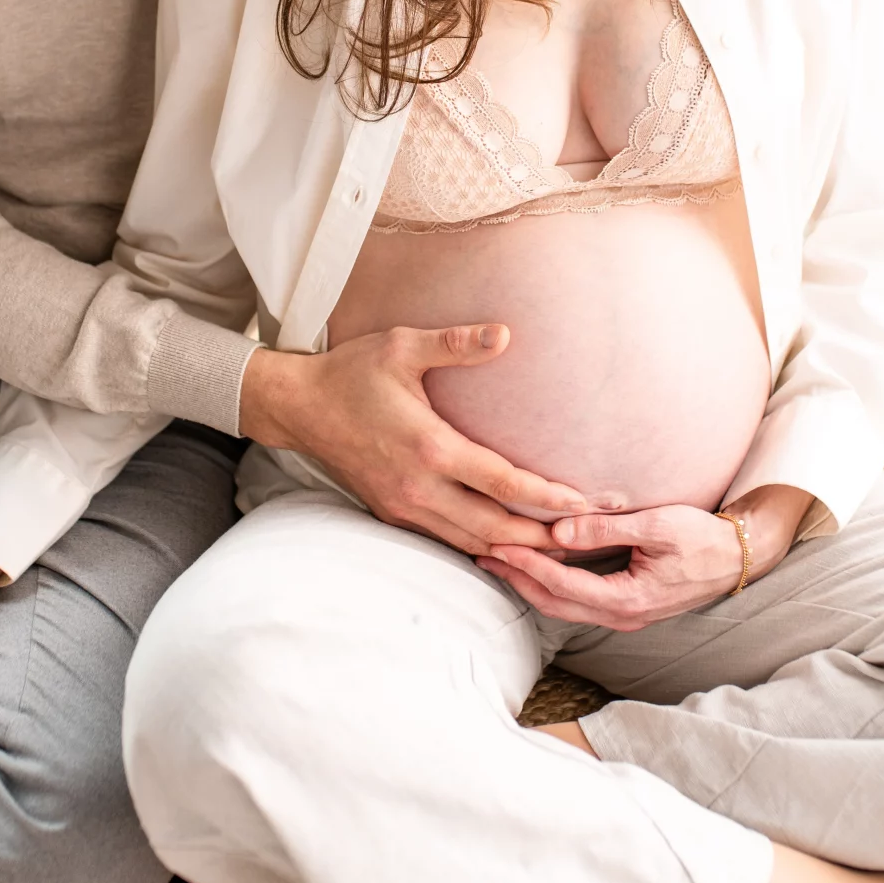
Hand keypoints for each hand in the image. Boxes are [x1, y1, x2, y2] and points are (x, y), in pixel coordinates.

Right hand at [238, 325, 621, 557]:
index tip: (583, 503)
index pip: (502, 483)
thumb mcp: (402, 347)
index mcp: (429, 447)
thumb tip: (505, 334)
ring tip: (555, 549)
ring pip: (472, 543)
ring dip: (514, 549)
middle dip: (541, 538)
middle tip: (583, 539)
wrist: (300, 407)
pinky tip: (506, 545)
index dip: (547, 497)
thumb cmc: (353, 372)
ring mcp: (405, 506)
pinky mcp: (395, 513)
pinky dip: (482, 547)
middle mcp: (419, 487)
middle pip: (494, 528)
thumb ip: (456, 344)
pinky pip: (448, 540)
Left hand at [479, 484, 813, 631]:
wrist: (738, 556)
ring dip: (528, 583)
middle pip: (553, 602)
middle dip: (515, 579)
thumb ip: (607, 529)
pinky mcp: (625, 605)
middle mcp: (622, 616)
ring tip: (497, 560)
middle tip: (480, 553)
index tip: (496, 544)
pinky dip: (549, 584)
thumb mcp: (658, 525)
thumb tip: (559, 532)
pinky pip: (576, 600)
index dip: (526, 564)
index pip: (562, 584)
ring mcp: (623, 615)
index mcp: (628, 600)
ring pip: (562, 605)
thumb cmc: (703, 537)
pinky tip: (534, 565)